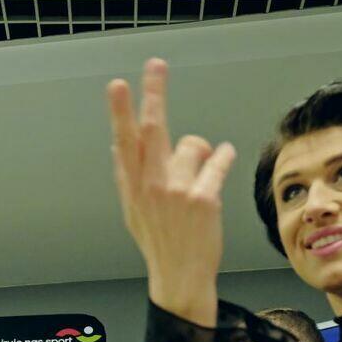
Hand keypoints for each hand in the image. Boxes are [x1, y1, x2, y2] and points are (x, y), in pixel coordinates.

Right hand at [107, 58, 235, 326]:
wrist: (179, 277)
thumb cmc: (159, 243)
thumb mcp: (133, 211)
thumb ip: (128, 178)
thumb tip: (117, 144)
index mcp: (132, 186)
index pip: (124, 140)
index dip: (120, 111)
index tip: (117, 85)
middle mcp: (151, 185)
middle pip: (153, 129)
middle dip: (154, 93)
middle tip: (155, 65)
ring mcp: (176, 191)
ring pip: (193, 145)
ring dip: (200, 155)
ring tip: (198, 179)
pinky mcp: (203, 199)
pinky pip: (217, 161)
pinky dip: (223, 156)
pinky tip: (224, 155)